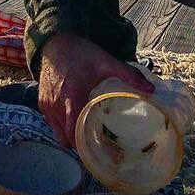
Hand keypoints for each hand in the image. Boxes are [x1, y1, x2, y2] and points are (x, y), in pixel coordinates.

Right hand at [38, 32, 154, 149]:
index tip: (98, 150)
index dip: (83, 145)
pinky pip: (51, 123)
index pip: (73, 132)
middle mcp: (56, 105)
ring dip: (69, 136)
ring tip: (85, 135)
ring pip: (57, 132)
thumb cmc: (81, 54)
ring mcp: (47, 104)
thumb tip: (152, 90)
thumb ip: (129, 75)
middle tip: (96, 145)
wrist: (55, 43)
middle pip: (65, 137)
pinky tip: (73, 122)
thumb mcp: (106, 62)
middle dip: (79, 145)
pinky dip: (60, 127)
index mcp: (72, 97)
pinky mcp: (41, 102)